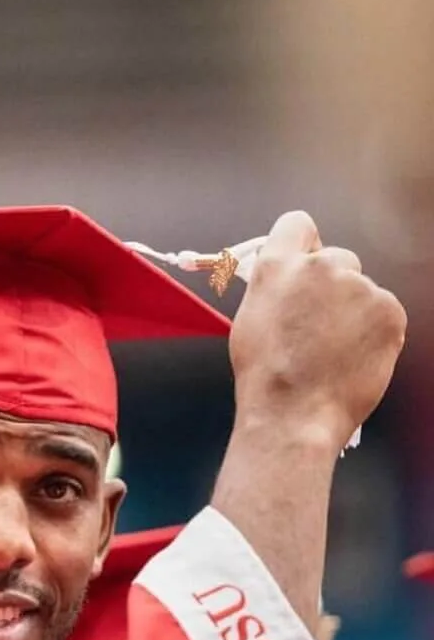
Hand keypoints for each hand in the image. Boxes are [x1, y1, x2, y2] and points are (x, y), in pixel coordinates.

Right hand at [229, 211, 405, 453]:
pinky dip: (372, 333)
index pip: (296, 225)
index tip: (302, 265)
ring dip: (351, 313)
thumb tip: (290, 281)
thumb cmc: (264, 376)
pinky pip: (382, 314)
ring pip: (360, 291)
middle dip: (330, 285)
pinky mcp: (390, 311)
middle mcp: (321, 267)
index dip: (300, 244)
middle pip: (335, 259)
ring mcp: (360, 287)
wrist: (294, 414)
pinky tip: (352, 359)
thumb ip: (274, 288)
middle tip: (316, 325)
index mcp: (278, 266)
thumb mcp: (250, 320)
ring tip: (330, 353)